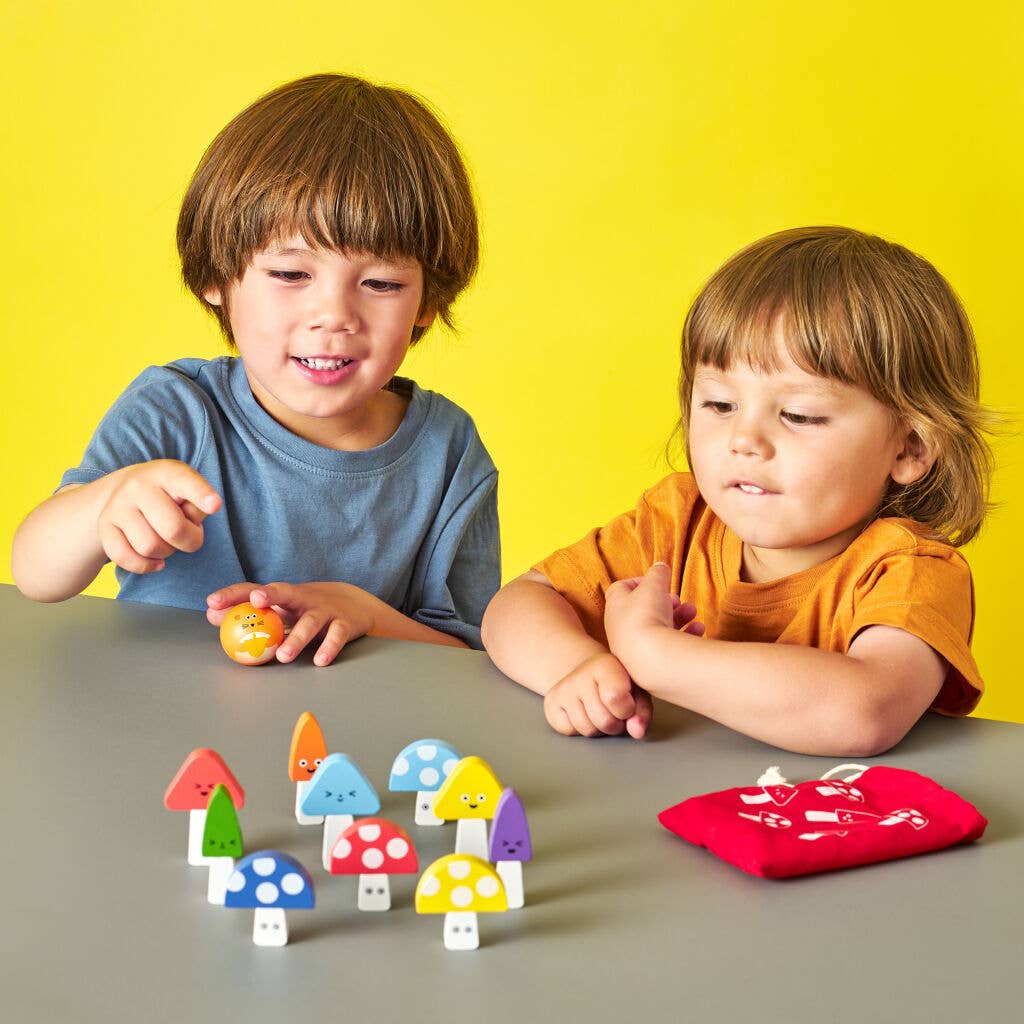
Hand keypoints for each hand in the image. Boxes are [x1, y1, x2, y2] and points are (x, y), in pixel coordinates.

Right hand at [97, 460, 221, 574]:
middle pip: (173, 528)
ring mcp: (118, 506)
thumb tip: (190, 526)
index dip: (201, 495)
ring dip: (166, 553)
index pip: (185, 482)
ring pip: (150, 547)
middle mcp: (138, 486)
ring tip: (168, 540)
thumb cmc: (168, 494)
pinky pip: (126, 558)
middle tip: (190, 535)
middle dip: (190, 541)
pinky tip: (156, 560)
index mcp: (167, 473)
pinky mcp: (104, 526)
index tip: (215, 505)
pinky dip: (146, 566)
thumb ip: (197, 505)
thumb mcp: (187, 490)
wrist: (122, 490)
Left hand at [206, 581, 378, 665]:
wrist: (356, 605)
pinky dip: (328, 647)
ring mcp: (325, 610)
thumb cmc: (308, 609)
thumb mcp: (280, 609)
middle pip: (286, 592)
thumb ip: (249, 614)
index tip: (213, 602)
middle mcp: (303, 599)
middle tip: (255, 602)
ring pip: (311, 622)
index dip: (234, 595)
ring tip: (283, 655)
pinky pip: (336, 636)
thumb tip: (211, 615)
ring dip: (297, 638)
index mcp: (284, 596)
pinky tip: (319, 660)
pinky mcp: (344, 623)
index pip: (256, 589)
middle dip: (270, 594)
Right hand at [543, 651, 652, 739]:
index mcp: (604, 664)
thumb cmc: (618, 684)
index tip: (628, 704)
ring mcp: (563, 688)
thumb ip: (641, 711)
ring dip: (598, 729)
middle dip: (615, 724)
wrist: (588, 674)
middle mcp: (580, 674)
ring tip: (601, 713)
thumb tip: (636, 731)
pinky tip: (584, 714)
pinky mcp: (550, 702)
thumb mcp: (637, 692)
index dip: (627, 710)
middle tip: (615, 713)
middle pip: (603, 720)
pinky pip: (568, 730)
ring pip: (587, 729)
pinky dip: (579, 730)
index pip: (615, 698)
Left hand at [605, 562, 703, 664]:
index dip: (640, 581)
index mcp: (615, 606)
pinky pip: (667, 647)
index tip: (657, 580)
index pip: (621, 588)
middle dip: (664, 601)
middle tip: (677, 600)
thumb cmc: (646, 616)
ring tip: (692, 611)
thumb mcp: (654, 584)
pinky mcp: (648, 663)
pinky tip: (698, 629)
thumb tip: (660, 566)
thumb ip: (658, 572)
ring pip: (657, 627)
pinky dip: (683, 636)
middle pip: (643, 609)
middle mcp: (620, 628)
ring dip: (677, 616)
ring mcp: (633, 648)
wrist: (651, 660)